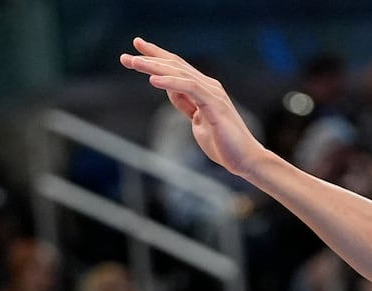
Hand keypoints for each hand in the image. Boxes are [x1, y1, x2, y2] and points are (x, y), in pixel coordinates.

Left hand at [119, 39, 271, 178]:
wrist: (246, 159)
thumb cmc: (223, 144)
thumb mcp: (197, 121)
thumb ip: (186, 104)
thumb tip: (171, 91)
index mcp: (204, 90)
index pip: (176, 68)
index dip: (156, 57)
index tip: (136, 51)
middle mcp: (209, 86)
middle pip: (175, 65)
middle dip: (150, 58)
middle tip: (126, 56)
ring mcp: (213, 94)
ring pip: (179, 73)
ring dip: (154, 67)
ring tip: (134, 63)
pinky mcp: (214, 105)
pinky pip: (189, 88)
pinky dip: (170, 83)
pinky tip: (153, 80)